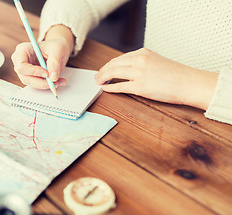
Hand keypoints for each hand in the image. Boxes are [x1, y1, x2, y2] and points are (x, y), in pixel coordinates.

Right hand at [11, 25, 73, 88]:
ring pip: (31, 83)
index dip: (33, 72)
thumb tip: (53, 77)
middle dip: (41, 82)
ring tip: (59, 81)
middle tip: (54, 81)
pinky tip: (57, 81)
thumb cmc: (55, 46)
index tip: (47, 73)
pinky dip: (47, 85)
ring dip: (46, 84)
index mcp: (23, 50)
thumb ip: (55, 62)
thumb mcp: (58, 49)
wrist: (58, 50)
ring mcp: (24, 70)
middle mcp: (20, 61)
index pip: (21, 66)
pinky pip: (37, 85)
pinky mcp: (30, 77)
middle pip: (25, 77)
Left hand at [95, 48, 218, 109]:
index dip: (109, 64)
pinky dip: (110, 87)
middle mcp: (139, 60)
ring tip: (99, 82)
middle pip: (113, 64)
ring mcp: (139, 73)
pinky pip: (119, 86)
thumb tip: (127, 70)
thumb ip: (142, 62)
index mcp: (143, 53)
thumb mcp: (157, 61)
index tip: (104, 69)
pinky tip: (105, 88)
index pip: (119, 58)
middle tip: (97, 77)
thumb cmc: (176, 75)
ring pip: (113, 73)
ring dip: (103, 78)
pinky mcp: (140, 86)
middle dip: (102, 71)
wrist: (189, 83)